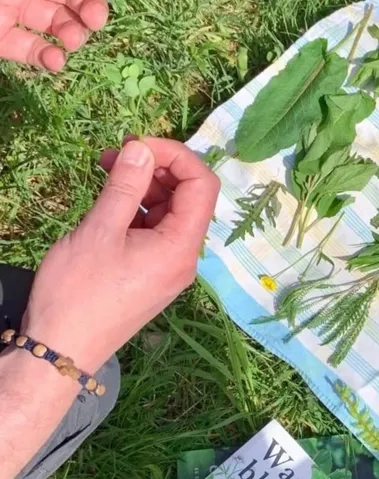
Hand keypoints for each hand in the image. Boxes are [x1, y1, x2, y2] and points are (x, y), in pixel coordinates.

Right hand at [21, 138, 218, 372]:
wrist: (59, 352)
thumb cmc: (78, 292)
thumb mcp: (99, 231)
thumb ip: (126, 186)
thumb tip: (143, 148)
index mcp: (182, 246)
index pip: (203, 184)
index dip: (176, 156)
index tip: (138, 144)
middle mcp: (185, 257)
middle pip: (189, 197)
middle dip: (157, 168)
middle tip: (116, 153)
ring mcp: (169, 267)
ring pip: (170, 212)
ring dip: (145, 186)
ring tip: (107, 170)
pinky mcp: (152, 274)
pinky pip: (156, 231)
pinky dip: (138, 210)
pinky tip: (111, 201)